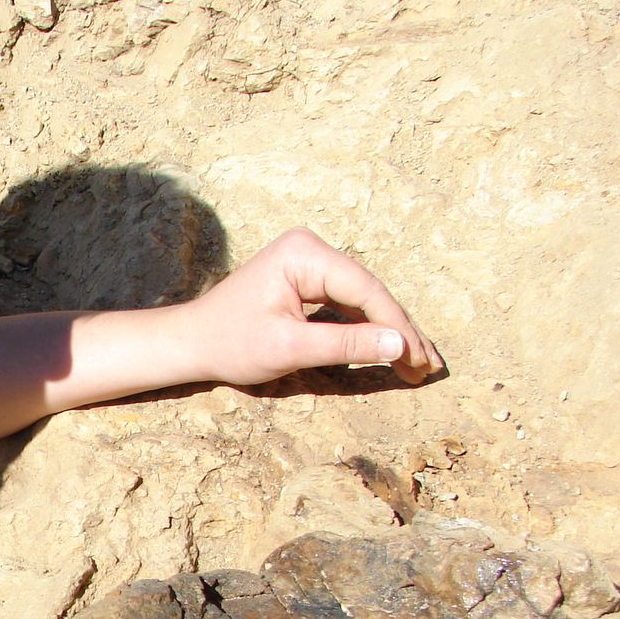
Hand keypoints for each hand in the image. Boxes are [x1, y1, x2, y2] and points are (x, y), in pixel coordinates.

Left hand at [173, 227, 443, 386]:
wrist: (191, 343)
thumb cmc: (230, 343)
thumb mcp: (289, 348)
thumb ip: (344, 345)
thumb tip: (398, 345)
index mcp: (305, 254)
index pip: (365, 290)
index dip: (396, 326)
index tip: (418, 358)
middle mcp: (311, 251)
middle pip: (370, 294)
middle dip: (400, 332)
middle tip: (429, 367)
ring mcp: (311, 265)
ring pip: (364, 302)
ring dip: (390, 334)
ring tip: (419, 366)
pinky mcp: (309, 284)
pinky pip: (349, 308)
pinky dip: (369, 332)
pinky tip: (393, 353)